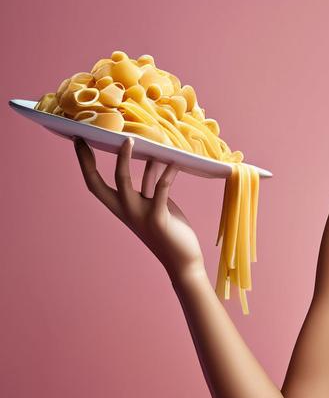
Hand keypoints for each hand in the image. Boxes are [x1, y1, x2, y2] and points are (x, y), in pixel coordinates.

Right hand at [74, 135, 204, 279]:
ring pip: (124, 180)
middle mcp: (125, 210)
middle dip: (91, 160)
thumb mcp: (156, 203)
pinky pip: (160, 188)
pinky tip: (174, 161)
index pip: (94, 183)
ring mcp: (139, 214)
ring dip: (127, 158)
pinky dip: (167, 173)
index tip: (78, 141)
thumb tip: (152, 156)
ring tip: (132, 138)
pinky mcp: (158, 218)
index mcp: (121, 208)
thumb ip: (150, 183)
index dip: (85, 163)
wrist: (182, 261)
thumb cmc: (170, 229)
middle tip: (86, 137)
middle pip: (100, 182)